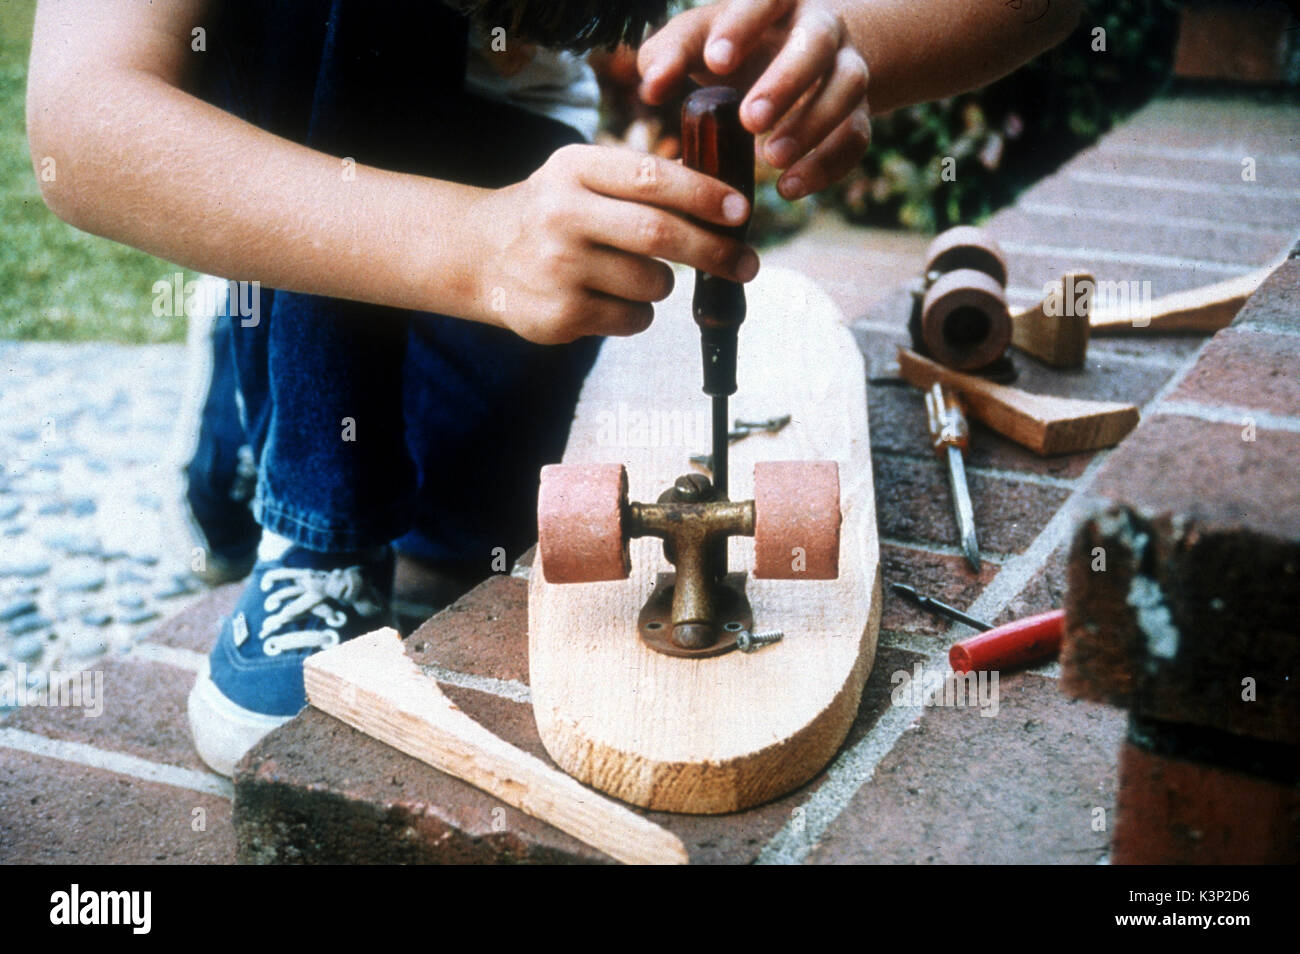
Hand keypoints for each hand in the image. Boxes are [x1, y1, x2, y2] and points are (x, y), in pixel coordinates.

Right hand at [471, 144, 757, 343]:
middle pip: (659, 235)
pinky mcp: (559, 315)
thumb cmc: (555, 211)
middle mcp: (561, 214)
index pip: (651, 178)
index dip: (704, 195)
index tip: (741, 211)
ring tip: (636, 273)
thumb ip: (643, 180)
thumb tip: (727, 201)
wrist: (480, 255)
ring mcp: (557, 268)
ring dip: (664, 283)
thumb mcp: (583, 175)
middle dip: (715, 251)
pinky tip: (607, 297)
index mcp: (574, 169)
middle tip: (747, 263)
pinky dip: (638, 312)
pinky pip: (634, 318)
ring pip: (653, 283)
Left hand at [639, 0, 871, 200]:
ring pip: (847, 87)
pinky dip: (826, 165)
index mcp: (776, 0)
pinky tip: (789, 187)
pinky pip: (856, 135)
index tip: (714, 61)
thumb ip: (669, 55)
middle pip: (816, 43)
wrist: (804, 58)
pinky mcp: (858, 111)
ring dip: (812, 125)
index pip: (764, 0)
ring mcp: (846, 66)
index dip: (741, 28)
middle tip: (750, 120)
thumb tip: (650, 88)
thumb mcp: (700, 40)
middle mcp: (819, 26)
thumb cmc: (737, 46)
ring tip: (771, 158)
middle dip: (785, 82)